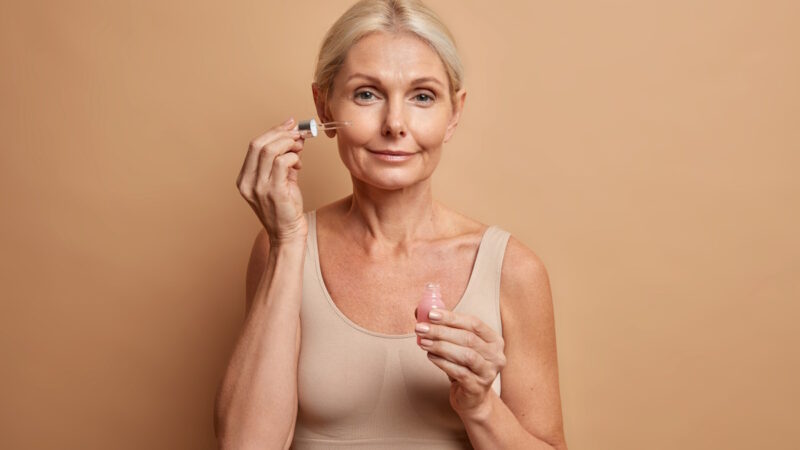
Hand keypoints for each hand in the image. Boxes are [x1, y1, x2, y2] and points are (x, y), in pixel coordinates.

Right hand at [236, 118, 306, 244]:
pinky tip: (298, 164)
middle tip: (298, 133)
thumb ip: (283, 160)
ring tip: (299, 149)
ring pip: (270, 150)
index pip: (254, 145)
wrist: (287, 235)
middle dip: (281, 133)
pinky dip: (293, 157)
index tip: (289, 125)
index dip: (273, 131)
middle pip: (259, 144)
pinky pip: (282, 163)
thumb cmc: (285, 209)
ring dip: (288, 144)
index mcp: (245, 178)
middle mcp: (248, 182)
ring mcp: (259, 187)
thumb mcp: (280, 180)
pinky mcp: (274, 192)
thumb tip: (294, 137)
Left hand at [413, 308, 506, 416]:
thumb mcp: (458, 345)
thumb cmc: (464, 366)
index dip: (452, 317)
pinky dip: (442, 362)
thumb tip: (419, 311)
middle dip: (441, 331)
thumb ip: (444, 327)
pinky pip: (459, 372)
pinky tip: (430, 356)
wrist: (472, 398)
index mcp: (494, 340)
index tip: (431, 314)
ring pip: (465, 355)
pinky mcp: (477, 387)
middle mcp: (496, 356)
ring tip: (423, 342)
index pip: (474, 323)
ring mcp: (488, 373)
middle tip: (421, 328)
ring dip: (441, 346)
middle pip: (468, 338)